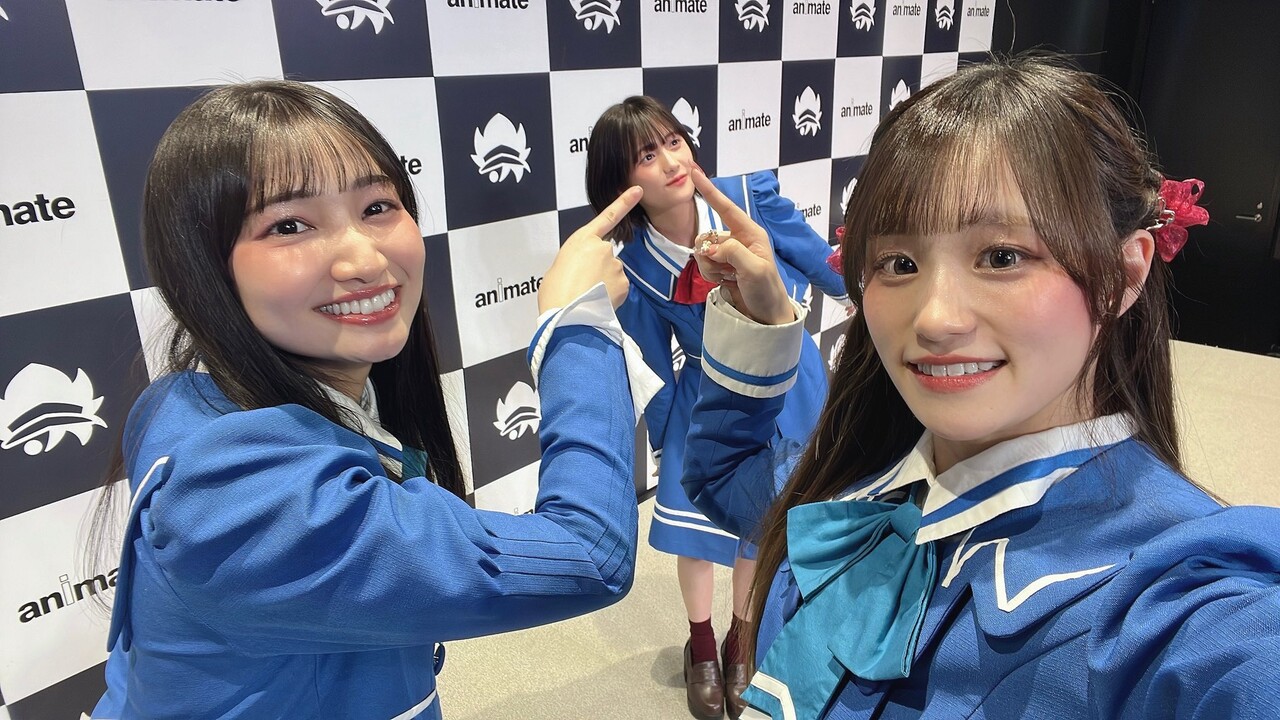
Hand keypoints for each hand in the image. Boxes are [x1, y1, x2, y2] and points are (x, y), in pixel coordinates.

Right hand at [539, 186, 641, 311]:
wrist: (567, 316)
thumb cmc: (555, 293)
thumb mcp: (558, 267)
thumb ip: (576, 260)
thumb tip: (585, 269)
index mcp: (582, 239)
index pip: (608, 216)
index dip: (624, 202)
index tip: (637, 190)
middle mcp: (602, 248)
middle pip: (606, 255)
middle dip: (599, 268)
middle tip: (583, 284)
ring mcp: (615, 264)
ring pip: (613, 272)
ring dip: (605, 282)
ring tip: (587, 294)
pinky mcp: (623, 282)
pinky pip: (619, 286)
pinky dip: (612, 293)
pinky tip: (598, 300)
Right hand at [689, 167, 793, 324]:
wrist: (765, 317)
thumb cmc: (767, 291)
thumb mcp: (754, 270)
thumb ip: (732, 253)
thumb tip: (711, 247)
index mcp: (750, 234)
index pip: (726, 208)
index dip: (710, 190)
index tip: (694, 171)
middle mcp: (738, 240)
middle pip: (707, 235)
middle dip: (708, 253)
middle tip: (725, 271)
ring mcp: (728, 255)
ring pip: (702, 251)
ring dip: (709, 267)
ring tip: (727, 278)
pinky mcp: (720, 268)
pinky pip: (702, 264)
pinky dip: (708, 274)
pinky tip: (724, 282)